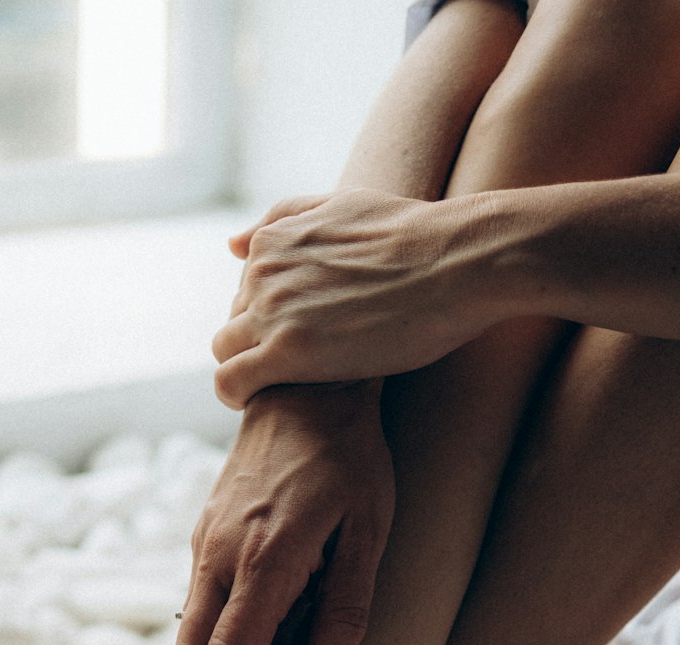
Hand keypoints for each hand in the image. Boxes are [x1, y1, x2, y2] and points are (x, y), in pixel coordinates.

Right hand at [170, 383, 394, 644]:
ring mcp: (202, 547)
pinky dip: (234, 627)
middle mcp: (219, 559)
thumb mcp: (369, 535)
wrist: (304, 387)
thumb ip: (346, 613)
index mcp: (265, 563)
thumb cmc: (351, 462)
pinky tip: (285, 593)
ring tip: (302, 623)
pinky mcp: (200, 538)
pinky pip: (204, 606)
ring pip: (197, 640)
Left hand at [212, 189, 495, 408]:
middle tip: (301, 368)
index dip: (270, 318)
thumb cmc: (413, 237)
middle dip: (258, 344)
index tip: (302, 337)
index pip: (244, 291)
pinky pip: (231, 381)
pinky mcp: (287, 352)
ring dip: (245, 371)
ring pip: (225, 351)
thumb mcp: (343, 206)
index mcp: (272, 241)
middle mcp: (262, 273)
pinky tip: (259, 404)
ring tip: (282, 389)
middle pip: (233, 321)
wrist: (453, 264)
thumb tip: (232, 247)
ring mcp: (272, 312)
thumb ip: (287, 219)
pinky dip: (236, 395)